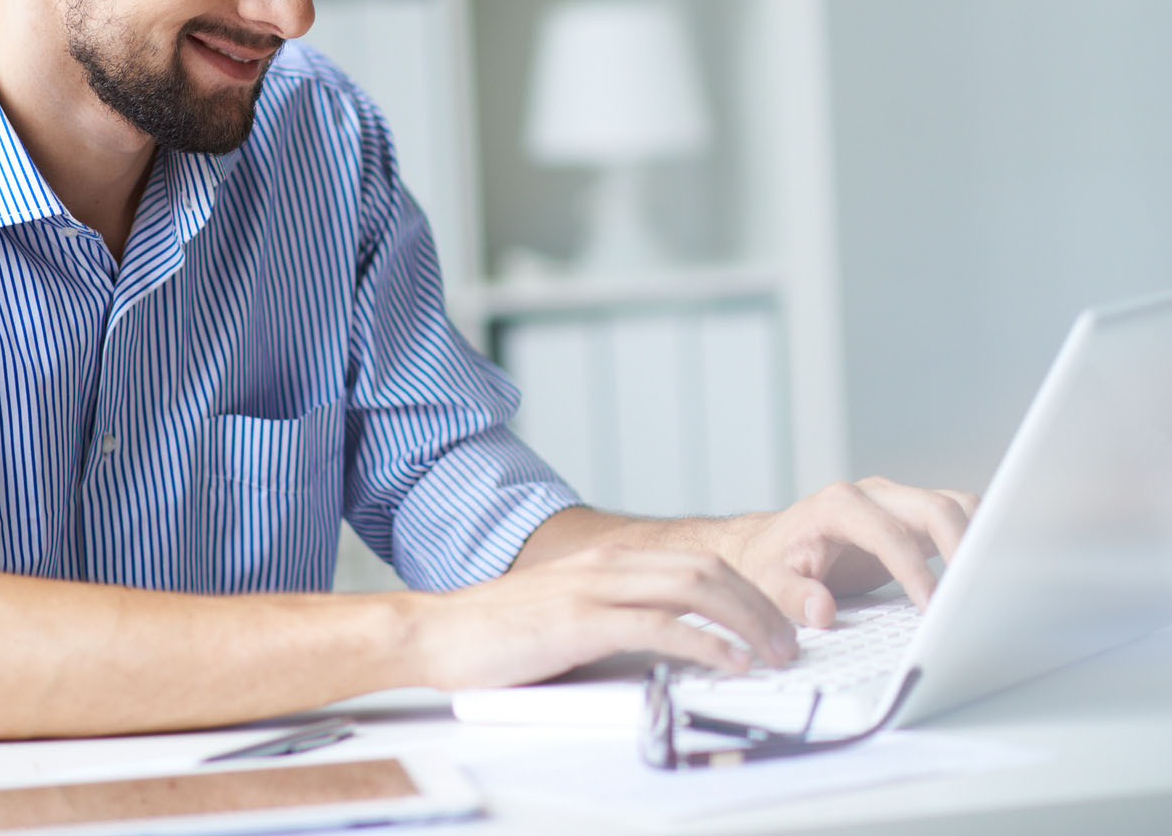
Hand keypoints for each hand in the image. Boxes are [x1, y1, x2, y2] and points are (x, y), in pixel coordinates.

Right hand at [412, 544, 799, 691]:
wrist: (435, 634)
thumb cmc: (496, 636)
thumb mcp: (565, 617)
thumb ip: (613, 621)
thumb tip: (670, 650)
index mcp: (605, 562)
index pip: (695, 563)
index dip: (746, 591)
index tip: (774, 623)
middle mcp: (605, 565)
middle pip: (706, 569)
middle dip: (758, 604)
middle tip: (789, 641)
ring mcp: (593, 589)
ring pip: (694, 588)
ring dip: (744, 620)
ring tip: (773, 654)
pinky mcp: (580, 621)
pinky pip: (659, 625)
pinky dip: (704, 642)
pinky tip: (728, 663)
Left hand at [731, 476, 979, 628]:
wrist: (771, 545)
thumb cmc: (771, 562)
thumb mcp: (768, 582)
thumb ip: (791, 596)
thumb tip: (821, 611)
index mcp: (836, 506)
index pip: (888, 534)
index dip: (914, 571)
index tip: (932, 608)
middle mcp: (870, 496)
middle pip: (933, 507)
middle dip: (964, 547)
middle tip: (977, 595)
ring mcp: (895, 502)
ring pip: (954, 506)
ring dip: (978, 539)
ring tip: (991, 583)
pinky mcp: (912, 516)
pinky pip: (956, 517)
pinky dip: (977, 537)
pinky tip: (984, 572)